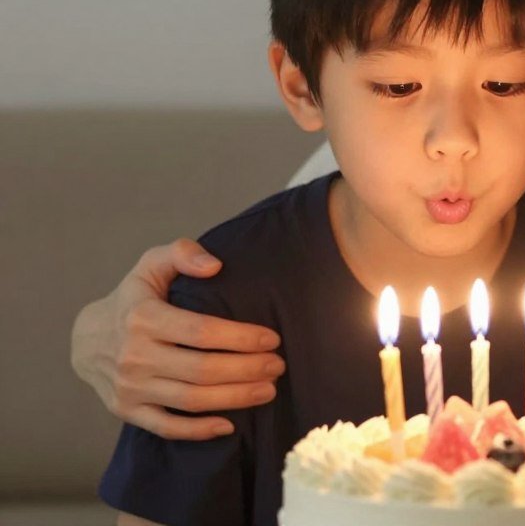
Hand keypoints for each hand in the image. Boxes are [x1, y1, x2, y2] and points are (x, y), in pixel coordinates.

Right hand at [70, 239, 285, 439]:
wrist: (86, 339)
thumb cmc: (134, 298)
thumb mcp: (152, 265)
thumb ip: (183, 254)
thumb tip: (215, 265)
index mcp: (143, 317)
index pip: (202, 331)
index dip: (241, 337)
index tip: (272, 339)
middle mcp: (134, 355)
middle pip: (202, 370)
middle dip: (247, 369)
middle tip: (278, 366)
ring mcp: (130, 387)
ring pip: (191, 400)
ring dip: (235, 398)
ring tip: (268, 389)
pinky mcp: (126, 411)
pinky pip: (167, 427)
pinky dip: (199, 431)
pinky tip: (229, 424)